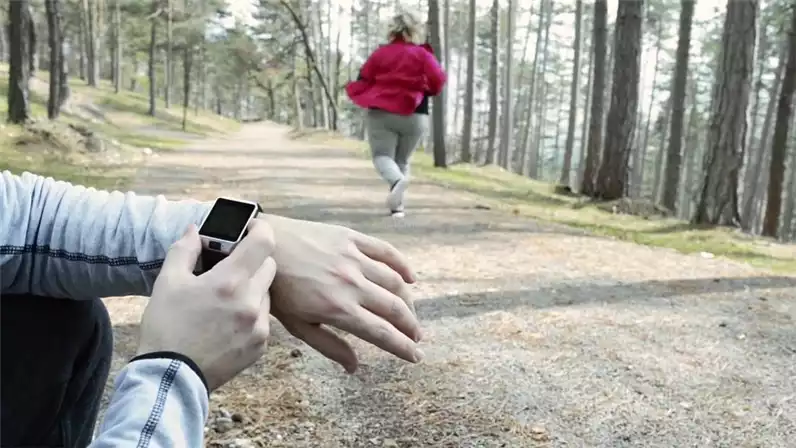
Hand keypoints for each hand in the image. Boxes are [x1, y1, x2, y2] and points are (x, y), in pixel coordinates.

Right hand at [136, 221, 276, 390]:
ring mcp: (259, 326)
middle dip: (253, 261)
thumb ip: (184, 250)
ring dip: (253, 289)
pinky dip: (252, 315)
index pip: (264, 242)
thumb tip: (195, 230)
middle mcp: (251, 302)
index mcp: (230, 281)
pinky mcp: (260, 346)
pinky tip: (228, 322)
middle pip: (269, 266)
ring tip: (226, 299)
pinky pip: (264, 319)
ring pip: (267, 293)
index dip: (260, 229)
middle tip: (231, 267)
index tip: (251, 229)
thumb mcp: (168, 282)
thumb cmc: (166, 327)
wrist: (170, 377)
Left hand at [260, 214, 421, 372]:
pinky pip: (386, 252)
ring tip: (411, 314)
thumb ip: (329, 345)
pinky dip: (402, 266)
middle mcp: (351, 284)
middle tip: (417, 338)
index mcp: (338, 309)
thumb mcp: (297, 325)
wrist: (261, 246)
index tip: (415, 356)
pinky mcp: (351, 238)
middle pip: (394, 309)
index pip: (382, 332)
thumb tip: (354, 367)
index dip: (402, 347)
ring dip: (408, 301)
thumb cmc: (276, 289)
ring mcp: (353, 258)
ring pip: (395, 282)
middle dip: (411, 327)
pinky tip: (410, 279)